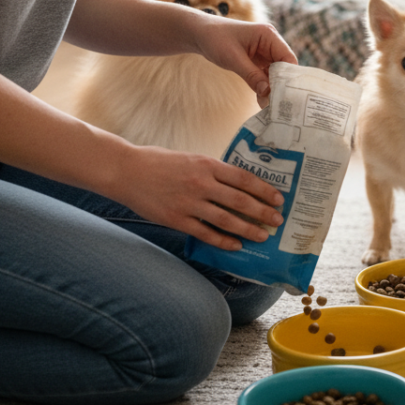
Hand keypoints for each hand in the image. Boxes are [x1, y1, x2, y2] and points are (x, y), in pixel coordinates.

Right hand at [110, 144, 286, 249]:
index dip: (264, 190)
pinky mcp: (176, 219)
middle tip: (277, 220)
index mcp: (207, 164)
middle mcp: (201, 184)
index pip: (244, 178)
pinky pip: (205, 233)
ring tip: (263, 236)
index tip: (278, 198)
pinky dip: (222, 241)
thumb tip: (238, 184)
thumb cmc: (159, 162)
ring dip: (247, 230)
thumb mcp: (191, 158)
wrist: (126, 171)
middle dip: (262, 212)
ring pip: (226, 220)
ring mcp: (189, 203)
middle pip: (240, 201)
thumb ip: (213, 171)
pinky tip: (235, 246)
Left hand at [195, 17, 297, 106]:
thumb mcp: (233, 58)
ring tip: (267, 105)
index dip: (289, 76)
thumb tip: (267, 93)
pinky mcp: (258, 60)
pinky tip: (261, 100)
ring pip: (275, 73)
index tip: (285, 95)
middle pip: (284, 67)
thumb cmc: (216, 39)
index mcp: (269, 35)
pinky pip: (265, 75)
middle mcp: (270, 43)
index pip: (288, 58)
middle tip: (276, 104)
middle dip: (280, 85)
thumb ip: (252, 75)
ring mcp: (265, 52)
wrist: (201, 34)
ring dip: (271, 88)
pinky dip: (263, 87)